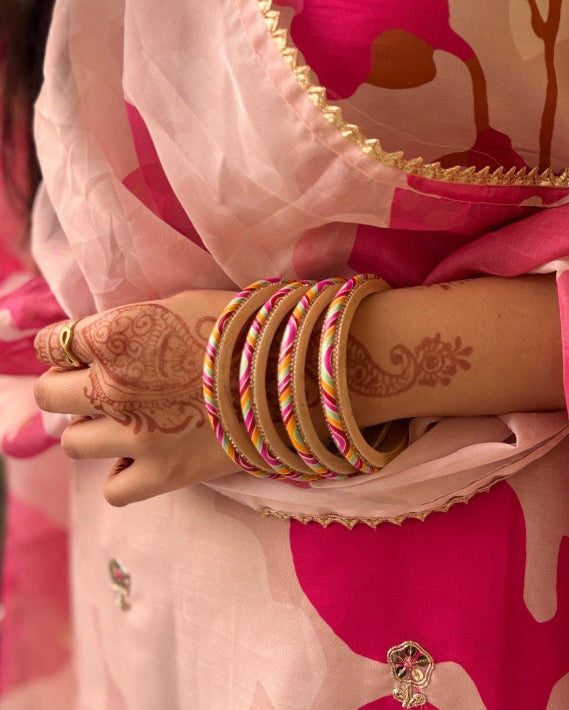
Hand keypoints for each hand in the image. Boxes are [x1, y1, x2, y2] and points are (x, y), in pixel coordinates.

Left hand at [33, 290, 238, 505]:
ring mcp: (135, 435)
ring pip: (73, 441)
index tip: (80, 349)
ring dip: (94, 428)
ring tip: (126, 421)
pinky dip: (123, 473)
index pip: (53, 342)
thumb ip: (129, 324)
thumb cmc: (241, 327)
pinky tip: (145, 455)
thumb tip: (98, 340)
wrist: (292, 372)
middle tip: (96, 384)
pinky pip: (113, 488)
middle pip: (50, 394)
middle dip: (68, 386)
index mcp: (114, 336)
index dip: (66, 345)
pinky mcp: (162, 474)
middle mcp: (112, 387)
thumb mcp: (177, 305)